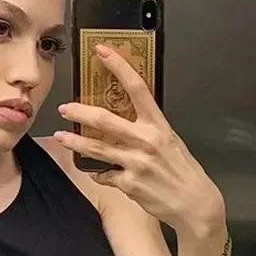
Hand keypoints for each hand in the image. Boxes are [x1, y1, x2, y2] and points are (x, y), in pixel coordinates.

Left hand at [54, 43, 225, 235]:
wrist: (194, 203)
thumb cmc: (182, 171)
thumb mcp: (170, 142)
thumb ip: (147, 130)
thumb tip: (123, 122)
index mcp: (158, 125)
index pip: (137, 88)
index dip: (118, 67)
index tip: (102, 52)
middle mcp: (146, 141)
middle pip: (106, 120)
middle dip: (80, 112)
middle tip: (64, 108)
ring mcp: (136, 163)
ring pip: (97, 148)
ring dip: (75, 142)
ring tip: (61, 137)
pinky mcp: (128, 183)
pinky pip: (104, 175)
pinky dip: (99, 174)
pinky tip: (99, 173)